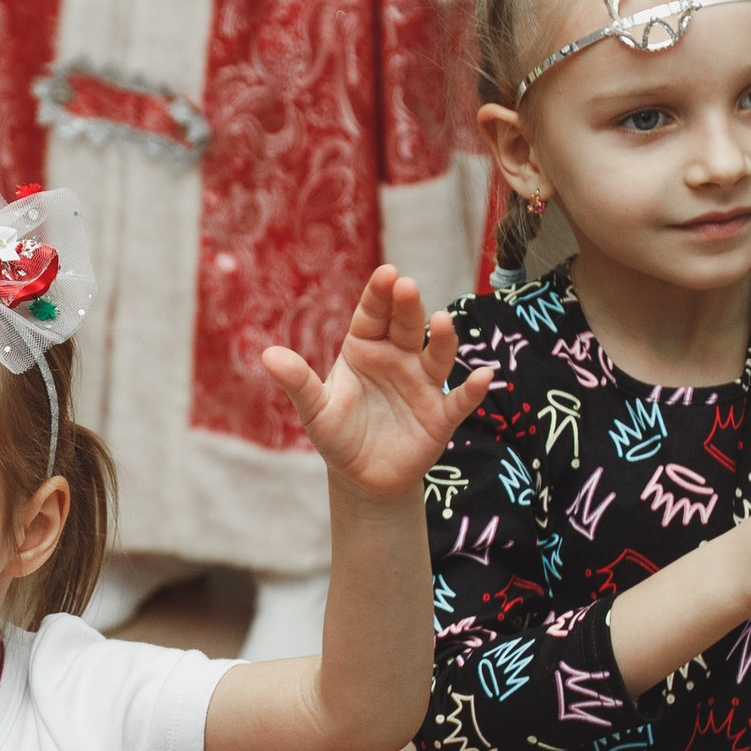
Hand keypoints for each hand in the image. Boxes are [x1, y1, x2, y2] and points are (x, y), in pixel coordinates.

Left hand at [260, 268, 495, 498]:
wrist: (362, 477)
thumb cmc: (337, 435)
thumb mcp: (315, 410)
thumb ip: (298, 382)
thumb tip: (267, 355)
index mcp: (365, 348)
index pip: (373, 314)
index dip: (379, 294)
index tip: (386, 273)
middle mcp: (399, 358)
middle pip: (407, 326)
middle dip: (408, 306)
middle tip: (407, 286)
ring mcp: (423, 385)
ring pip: (437, 355)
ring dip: (444, 338)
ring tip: (443, 321)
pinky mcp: (440, 416)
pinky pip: (459, 400)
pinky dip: (472, 390)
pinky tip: (483, 376)